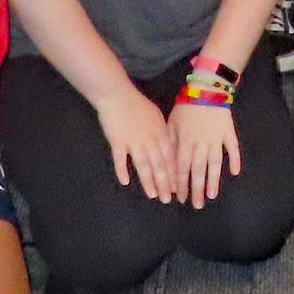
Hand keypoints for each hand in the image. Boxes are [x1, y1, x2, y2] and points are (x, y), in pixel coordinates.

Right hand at [93, 84, 177, 202]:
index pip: (170, 157)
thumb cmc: (137, 104)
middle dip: (164, 183)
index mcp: (160, 132)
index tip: (176, 188)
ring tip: (152, 195)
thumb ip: (162, 132)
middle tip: (167, 199)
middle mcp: (149, 139)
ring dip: (148, 181)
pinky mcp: (117, 141)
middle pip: (159, 164)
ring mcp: (133, 141)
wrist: (117, 95)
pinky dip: (122, 170)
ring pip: (143, 164)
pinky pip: (120, 158)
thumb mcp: (156, 116)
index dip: (173, 174)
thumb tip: (169, 147)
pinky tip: (125, 182)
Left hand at [169, 100, 241, 207]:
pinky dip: (235, 160)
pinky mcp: (229, 132)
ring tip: (212, 195)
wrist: (207, 87)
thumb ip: (171, 142)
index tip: (180, 198)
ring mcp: (217, 139)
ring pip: (215, 164)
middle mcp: (201, 144)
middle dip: (196, 189)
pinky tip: (235, 172)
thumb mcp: (172, 122)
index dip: (181, 184)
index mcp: (186, 142)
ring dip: (213, 180)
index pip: (182, 168)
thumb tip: (169, 162)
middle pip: (198, 170)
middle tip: (197, 205)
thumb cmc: (186, 105)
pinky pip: (233, 148)